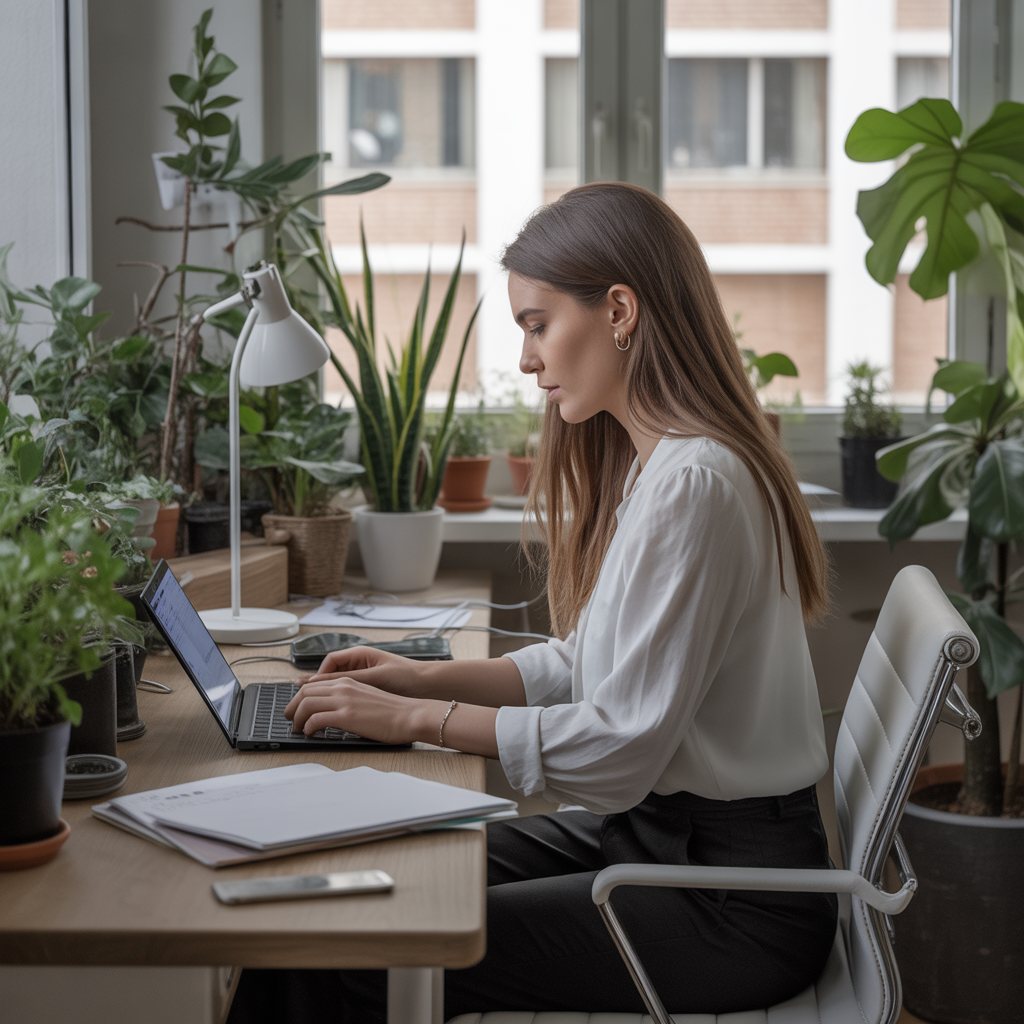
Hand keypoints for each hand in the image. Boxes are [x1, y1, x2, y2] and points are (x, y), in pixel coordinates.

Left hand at [284, 677, 430, 744]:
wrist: (410, 715)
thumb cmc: (394, 711)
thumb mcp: (367, 697)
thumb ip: (350, 700)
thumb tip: (336, 712)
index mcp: (349, 682)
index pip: (314, 684)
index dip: (300, 697)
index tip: (296, 708)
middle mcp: (343, 687)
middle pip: (305, 691)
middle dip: (292, 706)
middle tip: (289, 719)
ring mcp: (344, 700)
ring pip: (306, 703)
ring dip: (297, 717)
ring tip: (297, 729)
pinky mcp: (347, 715)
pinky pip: (316, 719)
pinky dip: (308, 727)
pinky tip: (310, 733)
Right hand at [306, 646, 428, 697]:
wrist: (430, 686)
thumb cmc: (406, 677)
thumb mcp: (373, 678)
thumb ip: (345, 680)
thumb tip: (317, 683)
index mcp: (360, 654)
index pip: (329, 662)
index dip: (317, 676)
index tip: (309, 691)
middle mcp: (361, 662)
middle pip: (330, 672)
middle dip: (317, 686)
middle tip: (304, 702)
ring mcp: (366, 674)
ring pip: (339, 683)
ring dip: (328, 695)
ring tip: (316, 708)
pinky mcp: (371, 687)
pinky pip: (349, 691)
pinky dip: (341, 700)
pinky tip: (336, 711)